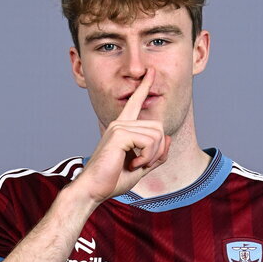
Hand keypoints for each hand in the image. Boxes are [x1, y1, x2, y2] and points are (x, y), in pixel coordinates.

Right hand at [73, 68, 171, 204]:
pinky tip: (133, 164)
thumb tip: (168, 138)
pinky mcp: (119, 134)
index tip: (151, 72)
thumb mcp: (141, 168)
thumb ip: (155, 155)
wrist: (94, 190)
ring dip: (151, 156)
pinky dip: (146, 157)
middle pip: (158, 127)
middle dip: (157, 150)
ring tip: (136, 165)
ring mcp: (119, 127)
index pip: (136, 103)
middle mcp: (120, 123)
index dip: (145, 87)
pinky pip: (148, 141)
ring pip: (156, 135)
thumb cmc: (113, 180)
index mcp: (123, 128)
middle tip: (142, 164)